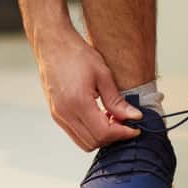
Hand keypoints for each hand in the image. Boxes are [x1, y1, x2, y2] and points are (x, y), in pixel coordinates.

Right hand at [37, 33, 141, 151]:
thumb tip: (135, 117)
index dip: (123, 133)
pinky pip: (75, 133)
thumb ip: (117, 100)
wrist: (52, 44)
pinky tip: (99, 115)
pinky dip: (90, 131)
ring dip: (101, 136)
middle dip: (113, 136)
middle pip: (94, 142)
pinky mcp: (55, 114)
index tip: (136, 128)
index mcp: (78, 103)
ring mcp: (57, 115)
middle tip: (125, 122)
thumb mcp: (103, 74)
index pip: (104, 133)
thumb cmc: (77, 54)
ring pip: (84, 142)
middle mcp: (65, 113)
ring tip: (112, 118)